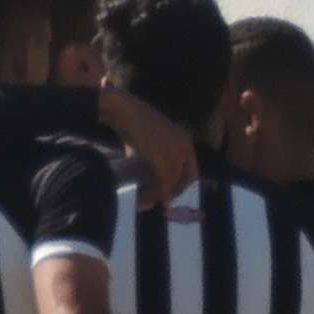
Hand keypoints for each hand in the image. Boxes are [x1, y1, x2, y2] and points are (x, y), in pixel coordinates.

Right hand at [100, 87, 195, 209]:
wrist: (122, 111)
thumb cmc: (132, 124)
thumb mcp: (152, 141)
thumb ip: (159, 158)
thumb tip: (154, 178)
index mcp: (185, 139)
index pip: (191, 170)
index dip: (181, 185)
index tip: (169, 194)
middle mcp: (185, 145)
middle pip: (188, 178)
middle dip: (175, 192)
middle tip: (161, 202)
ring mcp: (175, 151)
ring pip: (174, 183)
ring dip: (160, 195)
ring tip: (146, 201)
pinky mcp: (163, 157)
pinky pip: (164, 183)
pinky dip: (154, 193)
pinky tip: (143, 198)